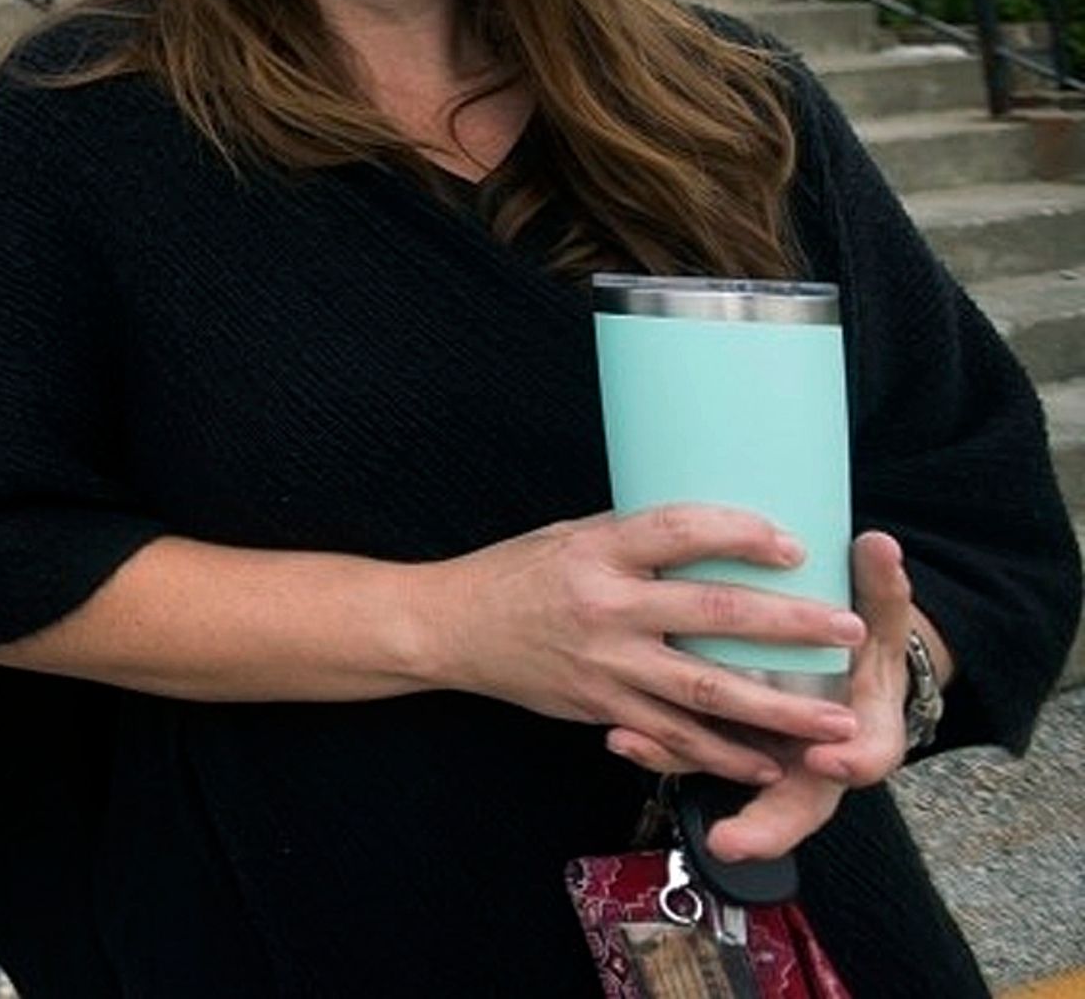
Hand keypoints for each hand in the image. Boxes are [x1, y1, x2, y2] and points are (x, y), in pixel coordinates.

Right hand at [430, 504, 865, 784]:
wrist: (448, 628)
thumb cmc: (514, 573)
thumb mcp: (569, 537)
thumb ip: (635, 542)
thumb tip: (712, 535)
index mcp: (598, 551)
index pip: (678, 531)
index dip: (739, 536)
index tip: (794, 545)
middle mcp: (605, 607)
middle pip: (711, 614)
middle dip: (788, 626)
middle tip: (847, 630)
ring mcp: (605, 663)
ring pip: (704, 689)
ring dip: (776, 708)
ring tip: (833, 718)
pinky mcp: (601, 706)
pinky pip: (672, 736)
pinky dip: (722, 754)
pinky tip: (766, 764)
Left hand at [656, 531, 929, 866]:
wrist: (847, 658)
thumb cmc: (855, 636)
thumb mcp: (877, 614)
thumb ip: (881, 584)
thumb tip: (881, 543)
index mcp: (864, 723)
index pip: (869, 756)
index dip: (855, 761)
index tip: (832, 762)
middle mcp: (819, 752)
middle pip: (799, 804)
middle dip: (766, 825)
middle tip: (731, 841)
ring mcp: (773, 753)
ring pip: (735, 783)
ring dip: (689, 775)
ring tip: (648, 767)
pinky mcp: (731, 742)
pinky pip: (694, 752)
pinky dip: (658, 749)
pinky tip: (621, 738)